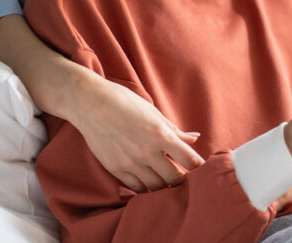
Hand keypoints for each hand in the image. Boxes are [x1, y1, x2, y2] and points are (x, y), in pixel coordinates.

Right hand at [70, 73, 204, 191]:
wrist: (91, 104)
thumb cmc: (125, 103)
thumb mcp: (154, 112)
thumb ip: (175, 130)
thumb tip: (195, 138)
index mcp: (160, 134)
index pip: (189, 159)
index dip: (198, 167)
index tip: (200, 169)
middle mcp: (147, 152)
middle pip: (174, 178)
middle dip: (183, 180)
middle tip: (186, 178)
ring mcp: (130, 163)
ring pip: (156, 188)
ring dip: (165, 187)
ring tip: (168, 181)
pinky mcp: (116, 169)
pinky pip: (136, 188)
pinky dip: (146, 189)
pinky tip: (150, 183)